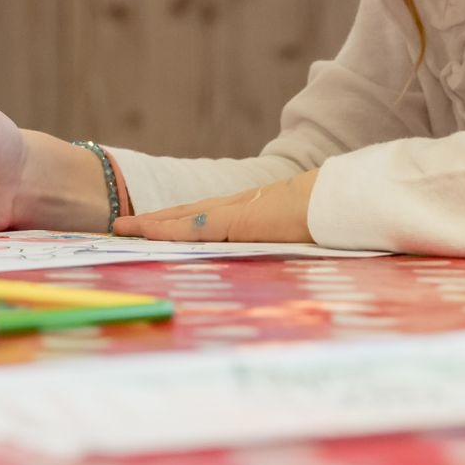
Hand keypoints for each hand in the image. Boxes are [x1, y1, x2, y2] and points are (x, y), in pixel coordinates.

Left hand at [110, 170, 317, 242]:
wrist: (342, 202)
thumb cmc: (328, 219)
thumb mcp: (301, 237)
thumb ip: (286, 245)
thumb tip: (288, 261)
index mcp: (251, 213)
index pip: (203, 216)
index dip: (176, 221)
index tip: (152, 226)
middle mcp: (236, 207)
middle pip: (184, 213)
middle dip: (152, 221)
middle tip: (121, 226)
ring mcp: (235, 211)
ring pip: (182, 218)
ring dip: (150, 223)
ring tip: (121, 228)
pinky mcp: (236, 220)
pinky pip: (194, 227)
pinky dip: (166, 229)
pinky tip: (144, 231)